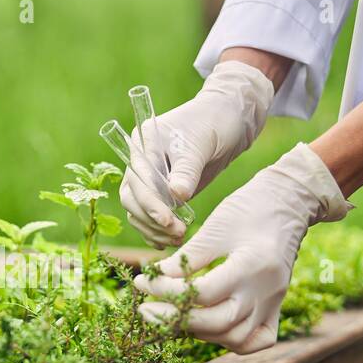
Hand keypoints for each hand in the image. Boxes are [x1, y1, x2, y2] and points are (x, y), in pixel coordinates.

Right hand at [120, 59, 273, 247]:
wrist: (230, 119)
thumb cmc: (215, 123)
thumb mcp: (202, 144)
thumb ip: (187, 170)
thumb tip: (176, 197)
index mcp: (144, 143)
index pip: (138, 178)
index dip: (150, 203)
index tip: (168, 221)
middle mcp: (141, 161)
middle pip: (132, 198)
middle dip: (152, 219)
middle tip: (178, 233)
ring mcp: (149, 177)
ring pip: (137, 210)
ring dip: (153, 229)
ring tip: (178, 240)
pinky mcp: (161, 191)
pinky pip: (148, 215)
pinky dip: (155, 230)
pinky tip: (168, 242)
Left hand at [133, 143, 351, 353]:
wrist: (288, 203)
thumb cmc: (249, 208)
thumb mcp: (215, 226)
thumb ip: (186, 258)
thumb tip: (154, 279)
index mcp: (251, 265)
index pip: (202, 293)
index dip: (166, 292)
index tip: (141, 283)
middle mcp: (266, 291)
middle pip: (218, 323)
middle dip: (175, 320)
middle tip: (146, 309)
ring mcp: (274, 303)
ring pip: (235, 338)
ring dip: (199, 332)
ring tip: (172, 317)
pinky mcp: (276, 308)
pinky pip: (256, 340)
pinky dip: (230, 341)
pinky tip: (207, 328)